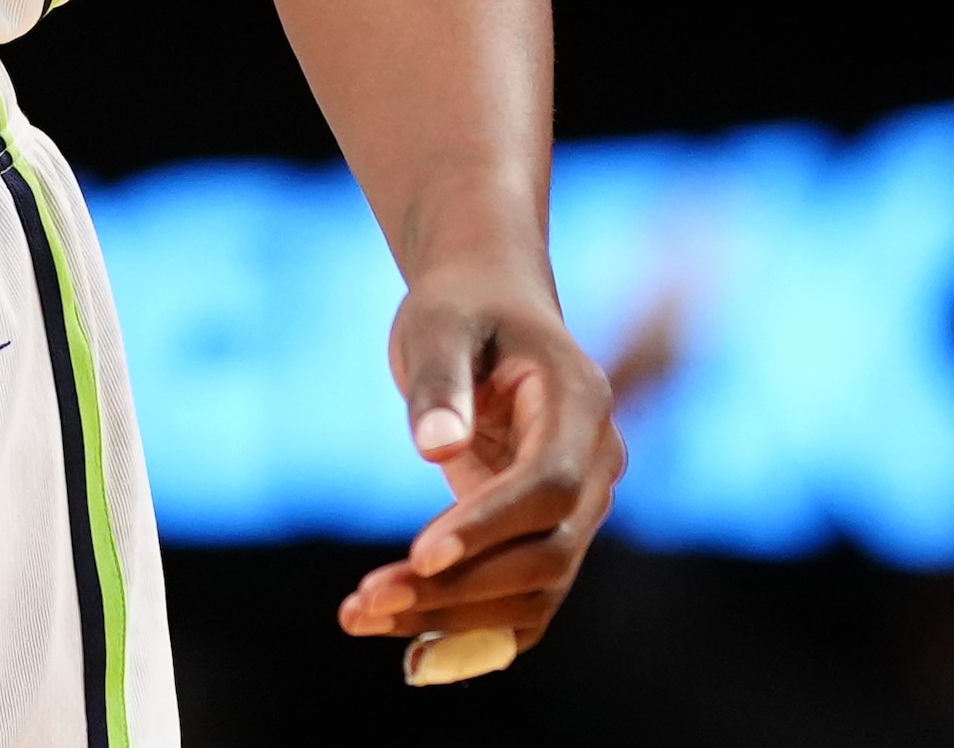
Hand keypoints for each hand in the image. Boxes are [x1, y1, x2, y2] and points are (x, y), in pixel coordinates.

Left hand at [335, 273, 618, 667]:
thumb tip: (434, 448)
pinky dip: (472, 629)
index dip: (489, 525)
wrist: (489, 305)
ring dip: (452, 617)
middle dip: (458, 588)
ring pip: (535, 589)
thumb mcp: (437, 321)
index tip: (418, 553)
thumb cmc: (461, 306)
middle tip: (363, 602)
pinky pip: (523, 598)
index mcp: (581, 403)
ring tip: (359, 615)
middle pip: (547, 553)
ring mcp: (579, 506)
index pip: (548, 486)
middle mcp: (595, 465)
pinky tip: (407, 647)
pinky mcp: (548, 533)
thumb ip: (439, 379)